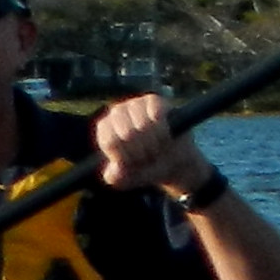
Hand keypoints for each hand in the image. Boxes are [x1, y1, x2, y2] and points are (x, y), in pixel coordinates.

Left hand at [96, 93, 220, 204]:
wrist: (174, 161)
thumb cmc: (146, 167)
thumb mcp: (128, 179)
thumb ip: (116, 178)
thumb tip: (114, 172)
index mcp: (105, 129)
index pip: (110, 142)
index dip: (127, 157)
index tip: (135, 163)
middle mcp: (116, 113)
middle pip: (127, 133)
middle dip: (142, 151)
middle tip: (148, 156)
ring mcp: (134, 104)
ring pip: (144, 124)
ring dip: (154, 143)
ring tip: (156, 148)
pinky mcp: (154, 100)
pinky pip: (157, 113)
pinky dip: (163, 130)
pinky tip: (165, 136)